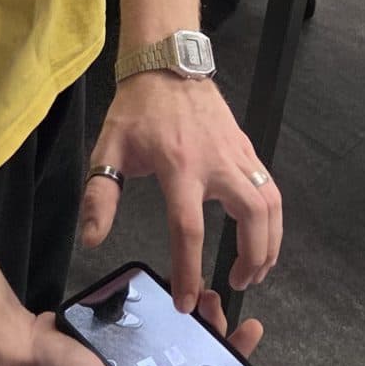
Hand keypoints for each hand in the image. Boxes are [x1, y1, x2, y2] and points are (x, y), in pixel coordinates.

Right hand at [0, 289, 266, 365]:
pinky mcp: (118, 339)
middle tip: (216, 304)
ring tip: (200, 291)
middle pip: (192, 361)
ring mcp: (132, 362)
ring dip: (192, 317)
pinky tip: (172, 288)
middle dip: (213, 334)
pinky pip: (150, 323)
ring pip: (174, 339)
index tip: (249, 333)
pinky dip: (164, 307)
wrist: (19, 344)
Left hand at [79, 73, 282, 305]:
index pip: (189, 229)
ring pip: (270, 202)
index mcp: (178, 167)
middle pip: (252, 216)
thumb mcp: (109, 150)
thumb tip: (92, 239)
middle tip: (238, 283)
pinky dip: (271, 217)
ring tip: (257, 268)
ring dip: (270, 241)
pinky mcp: (247, 148)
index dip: (190, 269)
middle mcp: (215, 162)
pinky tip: (261, 235)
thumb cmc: (137, 110)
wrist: (168, 65)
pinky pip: (269, 186)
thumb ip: (99, 197)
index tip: (187, 301)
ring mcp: (237, 154)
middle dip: (252, 257)